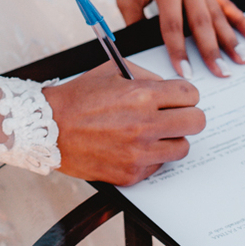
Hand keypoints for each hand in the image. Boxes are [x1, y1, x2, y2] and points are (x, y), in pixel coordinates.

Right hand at [43, 62, 204, 185]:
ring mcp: (139, 153)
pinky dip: (152, 157)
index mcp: (142, 95)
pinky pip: (159, 165)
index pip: (190, 94)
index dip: (185, 94)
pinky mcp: (131, 174)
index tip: (178, 98)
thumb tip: (169, 87)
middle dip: (188, 115)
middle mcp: (145, 125)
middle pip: (196, 122)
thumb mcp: (113, 71)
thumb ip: (146, 76)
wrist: (48, 128)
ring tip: (154, 133)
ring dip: (173, 138)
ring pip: (182, 147)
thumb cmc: (78, 98)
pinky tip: (135, 147)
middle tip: (175, 115)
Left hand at [108, 0, 244, 78]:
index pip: (172, 26)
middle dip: (213, 51)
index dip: (179, 52)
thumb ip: (136, 23)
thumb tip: (148, 51)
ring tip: (243, 60)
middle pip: (202, 23)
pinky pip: (224, 2)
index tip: (186, 73)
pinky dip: (238, 18)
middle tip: (223, 74)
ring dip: (231, 38)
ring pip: (218, 14)